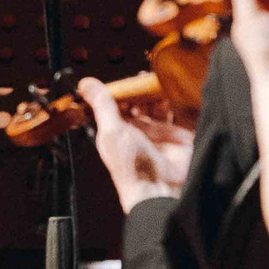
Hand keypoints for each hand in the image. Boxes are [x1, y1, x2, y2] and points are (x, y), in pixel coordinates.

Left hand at [78, 78, 191, 213]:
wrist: (160, 190)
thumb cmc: (131, 167)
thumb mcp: (111, 130)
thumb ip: (102, 105)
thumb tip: (85, 84)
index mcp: (119, 132)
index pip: (119, 105)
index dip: (122, 91)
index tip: (126, 78)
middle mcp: (140, 133)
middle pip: (142, 104)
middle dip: (144, 90)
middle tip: (145, 78)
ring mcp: (161, 135)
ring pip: (162, 107)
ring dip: (162, 94)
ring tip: (162, 82)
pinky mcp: (181, 137)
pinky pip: (183, 115)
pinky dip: (182, 103)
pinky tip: (179, 92)